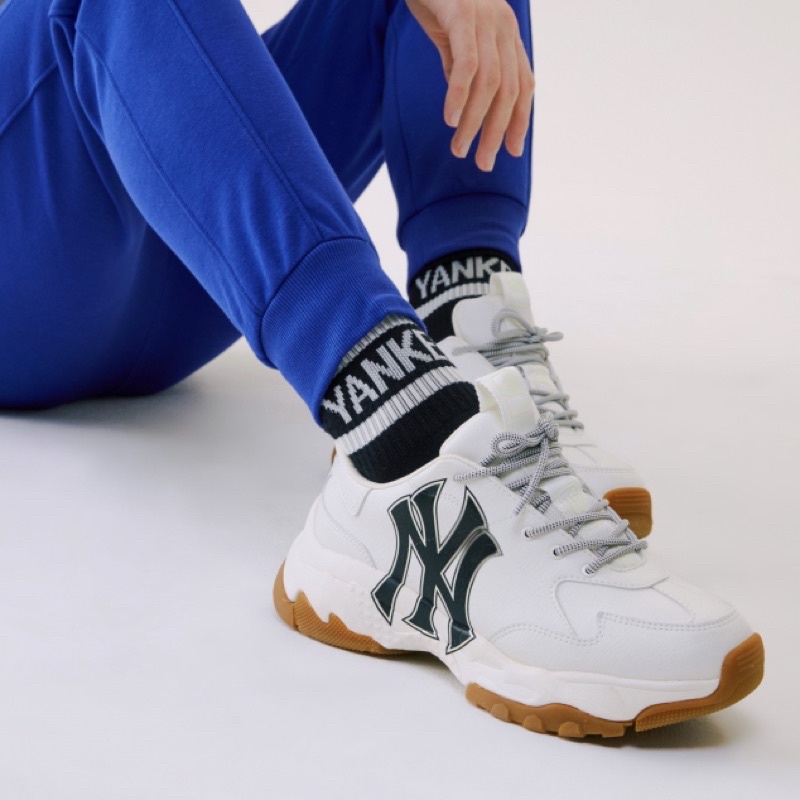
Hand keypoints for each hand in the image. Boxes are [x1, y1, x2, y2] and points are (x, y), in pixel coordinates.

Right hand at [406, 0, 534, 170]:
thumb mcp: (453, 38)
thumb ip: (461, 68)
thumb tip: (462, 105)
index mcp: (507, 34)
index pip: (524, 85)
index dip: (520, 121)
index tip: (510, 152)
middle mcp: (503, 27)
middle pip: (508, 92)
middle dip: (496, 133)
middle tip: (482, 163)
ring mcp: (486, 20)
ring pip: (489, 85)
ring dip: (474, 123)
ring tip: (459, 149)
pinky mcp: (464, 14)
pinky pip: (467, 66)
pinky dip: (459, 97)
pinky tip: (449, 120)